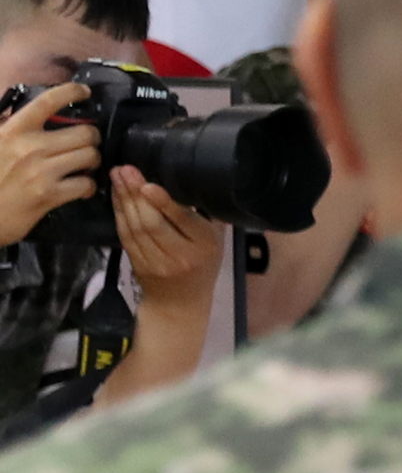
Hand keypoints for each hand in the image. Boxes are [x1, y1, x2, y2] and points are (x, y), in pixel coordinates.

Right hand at [0, 86, 96, 248]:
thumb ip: (14, 130)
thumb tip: (34, 116)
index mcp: (13, 130)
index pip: (47, 102)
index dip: (71, 92)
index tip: (85, 92)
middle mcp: (30, 147)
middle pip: (85, 133)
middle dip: (92, 139)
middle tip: (86, 144)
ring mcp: (42, 172)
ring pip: (90, 157)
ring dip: (92, 161)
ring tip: (85, 166)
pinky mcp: (49, 196)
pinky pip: (85, 184)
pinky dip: (88, 186)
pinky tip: (81, 188)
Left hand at [108, 170, 221, 304]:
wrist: (181, 301)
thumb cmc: (203, 264)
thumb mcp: (215, 240)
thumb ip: (204, 215)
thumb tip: (189, 180)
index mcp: (204, 245)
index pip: (182, 221)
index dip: (162, 203)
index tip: (147, 184)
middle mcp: (180, 255)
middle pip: (152, 223)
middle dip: (135, 194)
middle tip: (125, 170)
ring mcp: (156, 262)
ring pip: (135, 228)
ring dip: (123, 200)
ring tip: (117, 176)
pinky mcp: (137, 264)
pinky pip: (125, 236)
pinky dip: (119, 214)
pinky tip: (116, 197)